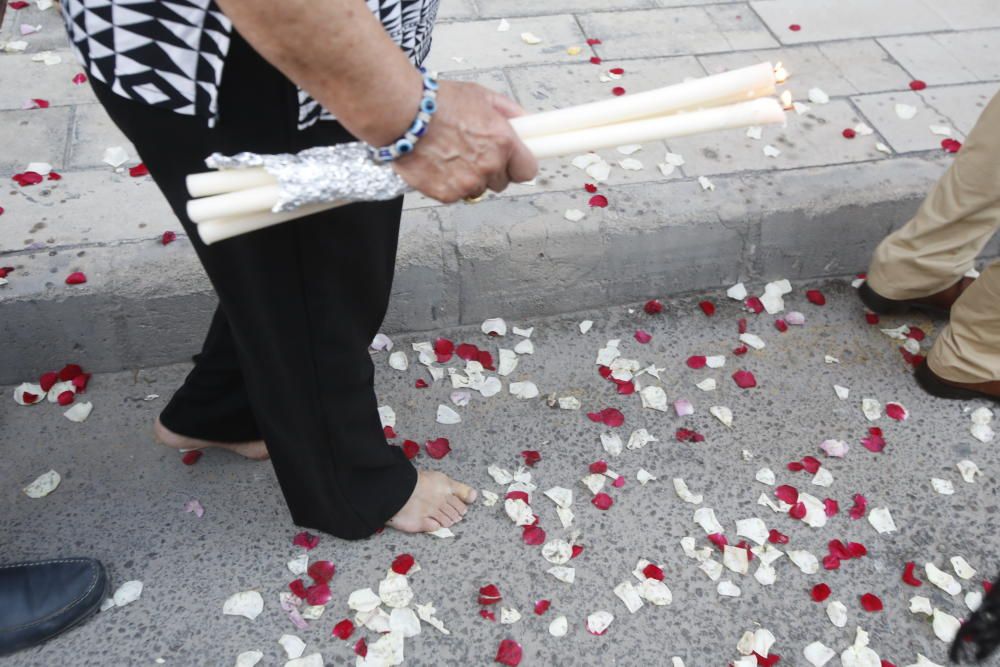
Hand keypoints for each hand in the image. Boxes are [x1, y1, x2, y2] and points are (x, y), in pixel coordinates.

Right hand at [392, 81, 537, 202]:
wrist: (400, 113)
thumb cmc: (436, 102)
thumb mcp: (480, 95)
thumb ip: (508, 111)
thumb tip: (524, 121)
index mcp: (503, 141)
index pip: (527, 171)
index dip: (518, 166)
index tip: (512, 163)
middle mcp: (489, 165)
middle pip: (501, 183)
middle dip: (490, 171)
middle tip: (472, 154)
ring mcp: (468, 182)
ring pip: (477, 190)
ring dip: (468, 179)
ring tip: (450, 157)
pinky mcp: (446, 194)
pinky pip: (455, 195)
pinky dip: (447, 184)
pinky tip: (437, 165)